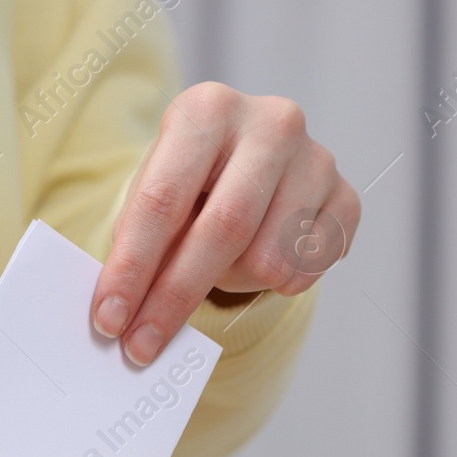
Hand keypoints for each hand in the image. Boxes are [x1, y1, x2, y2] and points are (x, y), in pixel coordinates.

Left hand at [92, 81, 360, 364]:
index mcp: (207, 109)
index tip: (109, 320)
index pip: (163, 200)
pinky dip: (279, 283)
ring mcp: (317, 159)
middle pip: (221, 231)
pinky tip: (263, 265)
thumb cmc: (190, 183)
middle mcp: (269, 123)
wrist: (248, 161)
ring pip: (269, 258)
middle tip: (142, 347)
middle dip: (174, 298)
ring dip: (232, 282)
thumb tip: (121, 313)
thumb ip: (138, 243)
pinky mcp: (347, 196)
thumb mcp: (154, 195)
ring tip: (218, 266)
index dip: (132, 268)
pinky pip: (309, 269)